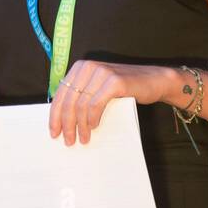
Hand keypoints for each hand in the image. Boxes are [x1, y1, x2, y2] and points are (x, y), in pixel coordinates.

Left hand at [49, 60, 175, 146]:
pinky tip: (94, 127)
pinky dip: (92, 119)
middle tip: (68, 141)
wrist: (154, 80)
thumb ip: (83, 96)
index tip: (53, 133)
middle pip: (69, 101)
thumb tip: (62, 121)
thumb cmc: (124, 89)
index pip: (61, 94)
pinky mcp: (115, 81)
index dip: (55, 116)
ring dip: (80, 126)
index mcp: (80, 68)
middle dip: (66, 124)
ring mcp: (102, 72)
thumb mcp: (99, 88)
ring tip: (83, 139)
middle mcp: (88, 67)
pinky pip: (96, 104)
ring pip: (81, 105)